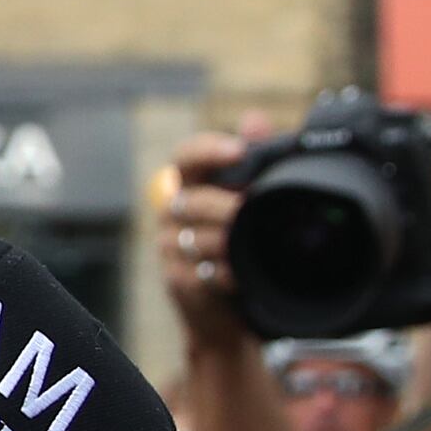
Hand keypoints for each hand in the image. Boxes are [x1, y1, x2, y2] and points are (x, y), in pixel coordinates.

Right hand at [158, 130, 259, 348]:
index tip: (238, 150)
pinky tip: (244, 275)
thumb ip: (256, 159)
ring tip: (258, 245)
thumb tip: (255, 119)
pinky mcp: (177, 280)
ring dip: (231, 243)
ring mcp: (171, 248)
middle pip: (194, 201)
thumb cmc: (245, 245)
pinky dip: (227, 274)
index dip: (207, 150)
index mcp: (191, 185)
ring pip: (199, 239)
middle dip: (228, 207)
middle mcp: (173, 213)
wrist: (233, 310)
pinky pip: (202, 273)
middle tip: (255, 210)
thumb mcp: (254, 198)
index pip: (185, 157)